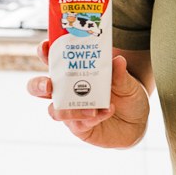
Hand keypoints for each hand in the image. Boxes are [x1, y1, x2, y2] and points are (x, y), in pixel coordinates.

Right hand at [27, 41, 149, 148]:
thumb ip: (120, 73)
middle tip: (48, 85)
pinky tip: (107, 111)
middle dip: (38, 84)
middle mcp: (68, 92)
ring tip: (92, 108)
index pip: (53, 61)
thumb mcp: (127, 82)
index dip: (45, 53)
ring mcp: (71, 111)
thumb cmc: (127, 97)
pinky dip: (93, 118)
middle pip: (39, 88)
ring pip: (54, 111)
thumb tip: (118, 59)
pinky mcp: (80, 128)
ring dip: (68, 110)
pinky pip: (78, 124)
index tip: (45, 46)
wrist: (137, 122)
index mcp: (75, 74)